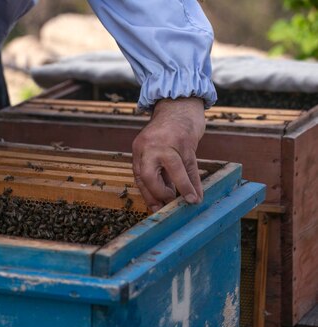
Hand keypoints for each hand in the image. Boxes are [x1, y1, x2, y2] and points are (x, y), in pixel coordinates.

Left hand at [132, 97, 205, 211]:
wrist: (180, 106)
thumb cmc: (166, 133)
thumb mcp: (153, 148)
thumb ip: (155, 171)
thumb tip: (160, 201)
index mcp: (139, 150)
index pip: (140, 177)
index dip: (148, 195)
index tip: (156, 210)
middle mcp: (150, 147)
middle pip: (148, 175)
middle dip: (159, 193)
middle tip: (169, 204)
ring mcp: (169, 143)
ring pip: (174, 170)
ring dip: (183, 189)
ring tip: (190, 202)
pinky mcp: (186, 142)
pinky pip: (191, 166)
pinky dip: (195, 182)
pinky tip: (198, 194)